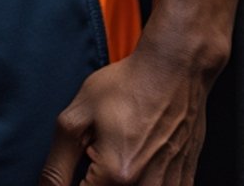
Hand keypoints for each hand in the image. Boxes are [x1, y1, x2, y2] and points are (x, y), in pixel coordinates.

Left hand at [38, 47, 208, 185]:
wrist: (174, 69)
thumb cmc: (126, 86)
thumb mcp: (79, 116)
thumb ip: (58, 163)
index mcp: (117, 175)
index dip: (74, 181)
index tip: (86, 152)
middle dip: (97, 176)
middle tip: (102, 146)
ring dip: (119, 177)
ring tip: (125, 146)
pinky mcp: (184, 181)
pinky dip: (144, 177)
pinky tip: (144, 151)